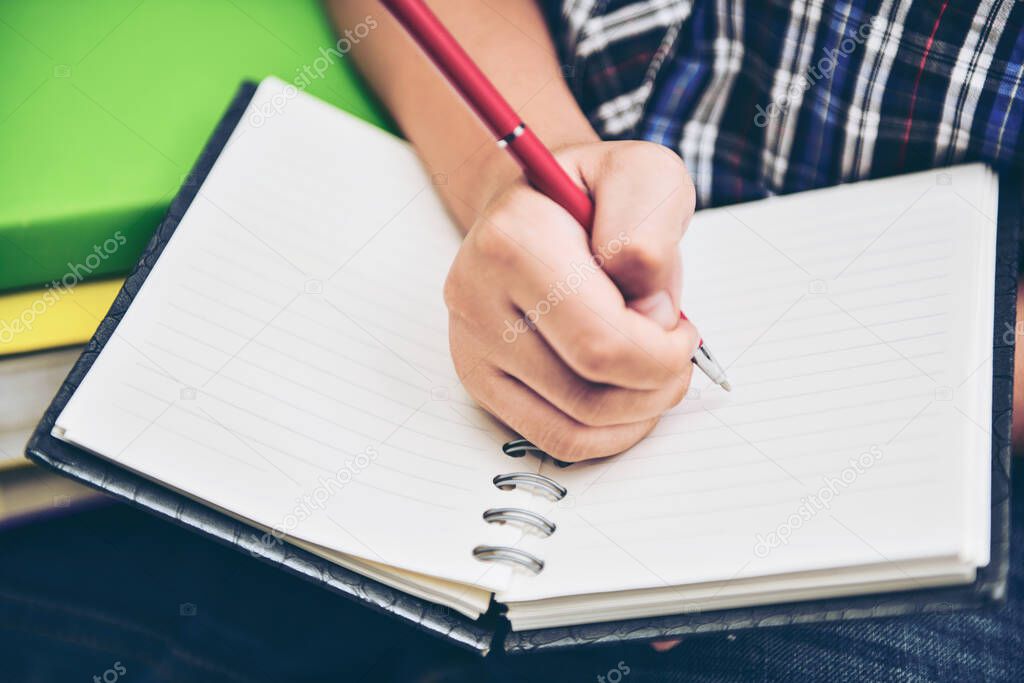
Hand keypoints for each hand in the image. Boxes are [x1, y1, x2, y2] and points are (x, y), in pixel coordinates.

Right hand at [444, 141, 698, 460]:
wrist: (535, 205)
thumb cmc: (593, 194)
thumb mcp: (645, 176)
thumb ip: (651, 229)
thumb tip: (647, 310)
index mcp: (515, 238)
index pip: (602, 341)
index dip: (664, 348)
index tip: (678, 321)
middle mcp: (476, 294)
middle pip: (589, 391)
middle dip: (658, 383)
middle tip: (676, 351)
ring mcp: (471, 342)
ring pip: (574, 425)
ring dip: (639, 411)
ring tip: (655, 369)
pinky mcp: (477, 377)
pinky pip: (552, 438)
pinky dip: (607, 434)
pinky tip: (628, 399)